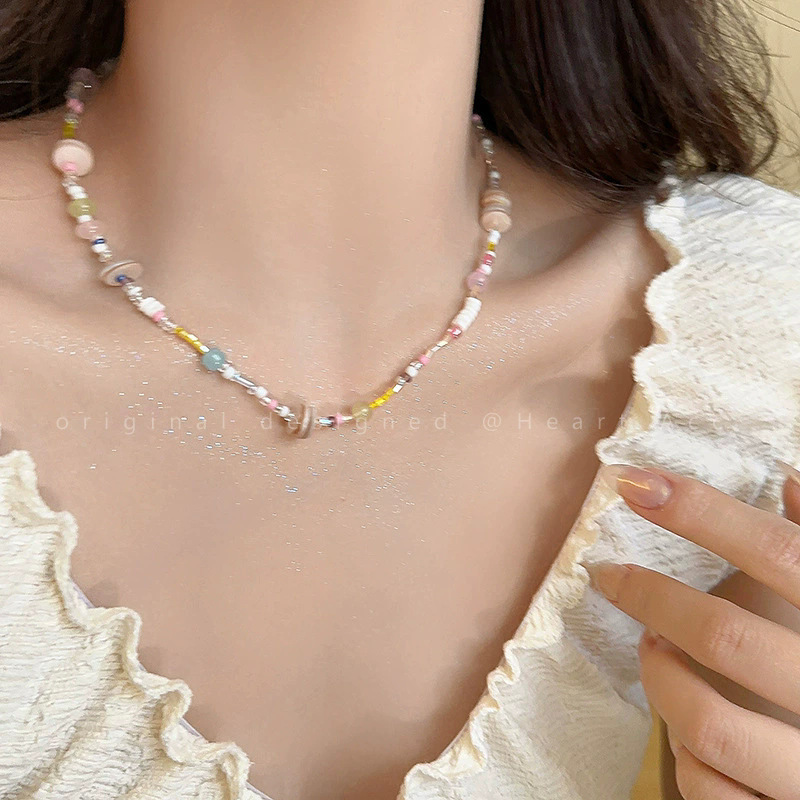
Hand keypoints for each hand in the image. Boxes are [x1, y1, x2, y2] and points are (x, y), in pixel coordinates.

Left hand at [586, 463, 799, 799]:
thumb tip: (790, 479)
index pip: (781, 551)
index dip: (702, 512)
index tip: (633, 483)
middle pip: (725, 636)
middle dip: (651, 599)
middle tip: (613, 577)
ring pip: (709, 723)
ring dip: (661, 679)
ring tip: (652, 649)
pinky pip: (712, 790)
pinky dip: (684, 758)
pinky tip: (686, 728)